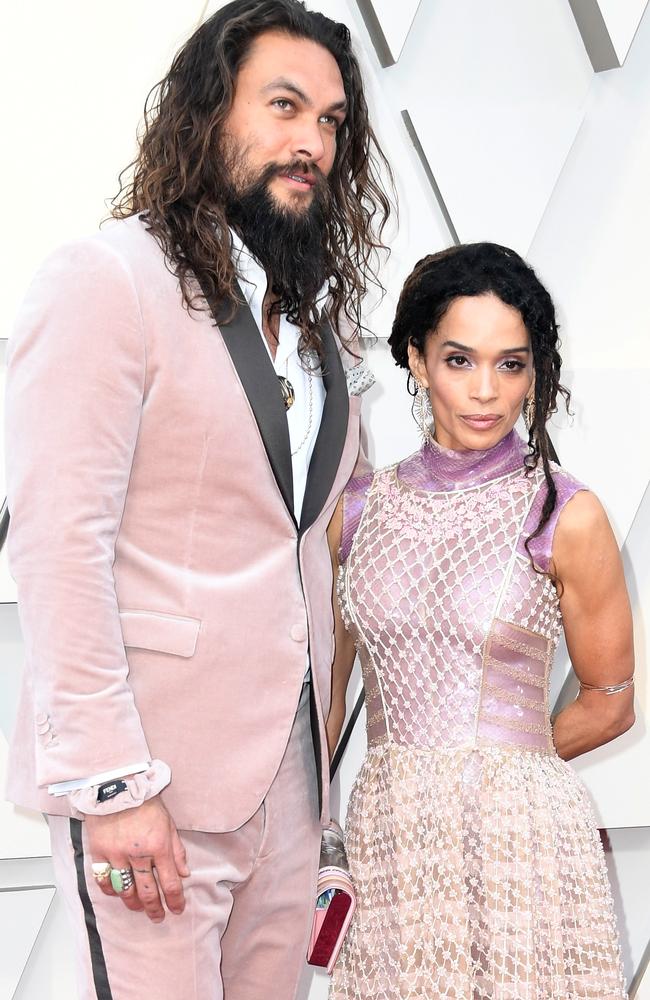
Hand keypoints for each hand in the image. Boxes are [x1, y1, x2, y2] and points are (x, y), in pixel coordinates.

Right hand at [86, 795, 189, 921]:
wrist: (117, 786)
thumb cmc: (146, 802)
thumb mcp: (169, 822)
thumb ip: (177, 850)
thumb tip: (184, 874)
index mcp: (159, 845)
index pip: (170, 882)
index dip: (175, 900)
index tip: (177, 910)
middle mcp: (138, 854)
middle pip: (148, 892)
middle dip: (155, 908)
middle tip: (158, 917)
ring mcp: (117, 855)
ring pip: (125, 890)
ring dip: (133, 904)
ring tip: (139, 909)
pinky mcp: (99, 852)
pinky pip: (103, 880)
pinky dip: (110, 891)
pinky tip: (117, 894)